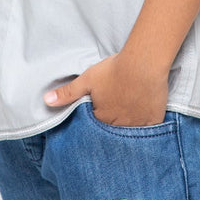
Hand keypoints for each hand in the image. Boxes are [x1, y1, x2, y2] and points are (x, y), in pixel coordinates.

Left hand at [43, 50, 168, 125]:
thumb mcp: (87, 79)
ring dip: (126, 134)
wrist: (143, 63)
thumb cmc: (114, 70)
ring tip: (125, 127)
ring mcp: (138, 126)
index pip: (94, 131)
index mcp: (101, 119)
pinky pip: (149, 134)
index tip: (96, 122)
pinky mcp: (154, 122)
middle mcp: (119, 127)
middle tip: (110, 125)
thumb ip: (68, 93)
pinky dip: (146, 132)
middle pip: (112, 136)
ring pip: (130, 136)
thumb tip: (46, 101)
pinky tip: (144, 128)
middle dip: (109, 134)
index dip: (94, 127)